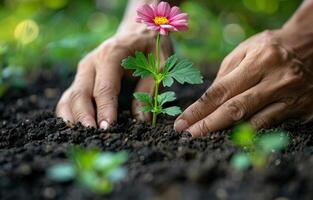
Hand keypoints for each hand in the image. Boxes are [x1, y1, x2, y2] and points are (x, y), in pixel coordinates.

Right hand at [56, 27, 172, 128]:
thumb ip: (149, 89)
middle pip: (80, 94)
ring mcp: (83, 71)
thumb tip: (141, 120)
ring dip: (72, 118)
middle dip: (84, 118)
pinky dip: (69, 114)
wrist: (137, 32)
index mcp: (111, 54)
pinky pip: (69, 98)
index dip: (105, 110)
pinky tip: (75, 129)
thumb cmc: (150, 48)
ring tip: (81, 138)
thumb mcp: (159, 64)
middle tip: (93, 137)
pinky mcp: (81, 79)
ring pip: (70, 97)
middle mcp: (92, 62)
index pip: (104, 87)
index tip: (108, 129)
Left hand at [174, 29, 312, 136]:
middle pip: (236, 109)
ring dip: (227, 133)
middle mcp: (275, 80)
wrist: (310, 46)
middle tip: (189, 135)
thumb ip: (225, 76)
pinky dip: (250, 133)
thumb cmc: (269, 48)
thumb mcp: (245, 51)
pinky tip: (234, 137)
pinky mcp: (301, 109)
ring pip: (254, 122)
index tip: (182, 122)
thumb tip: (207, 102)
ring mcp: (290, 97)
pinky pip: (271, 125)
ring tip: (206, 138)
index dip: (199, 110)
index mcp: (258, 61)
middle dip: (209, 125)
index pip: (221, 91)